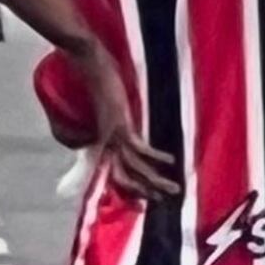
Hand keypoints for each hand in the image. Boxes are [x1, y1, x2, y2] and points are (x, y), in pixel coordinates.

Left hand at [74, 41, 179, 200]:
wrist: (90, 64)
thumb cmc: (99, 80)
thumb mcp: (106, 106)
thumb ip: (111, 121)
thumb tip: (120, 133)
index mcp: (102, 141)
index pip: (115, 174)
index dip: (130, 190)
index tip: (145, 201)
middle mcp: (106, 143)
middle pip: (125, 178)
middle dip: (145, 192)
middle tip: (164, 201)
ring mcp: (112, 135)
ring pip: (134, 168)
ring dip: (154, 181)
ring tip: (173, 188)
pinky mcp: (119, 125)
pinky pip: (139, 148)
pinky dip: (155, 156)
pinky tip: (171, 161)